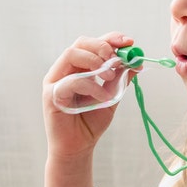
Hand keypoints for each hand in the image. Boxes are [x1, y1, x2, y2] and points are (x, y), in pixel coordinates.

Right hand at [42, 32, 134, 158]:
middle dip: (102, 45)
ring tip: (110, 76)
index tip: (129, 42)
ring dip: (95, 61)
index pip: (92, 44)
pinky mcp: (51, 95)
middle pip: (80, 43)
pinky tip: (103, 98)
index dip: (111, 39)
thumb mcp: (112, 96)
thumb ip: (120, 79)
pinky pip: (71, 81)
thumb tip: (136, 61)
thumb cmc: (90, 121)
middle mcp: (64, 70)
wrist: (78, 147)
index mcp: (78, 67)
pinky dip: (91, 86)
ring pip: (71, 54)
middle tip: (117, 57)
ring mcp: (55, 80)